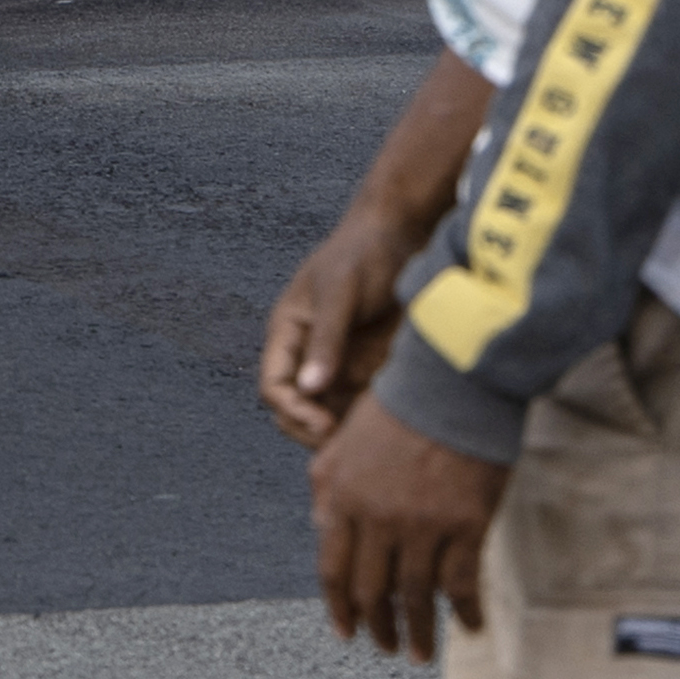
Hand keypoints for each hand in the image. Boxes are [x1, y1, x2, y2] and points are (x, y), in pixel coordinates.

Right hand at [264, 52, 492, 447]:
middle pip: (297, 410)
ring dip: (345, 431)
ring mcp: (341, 361)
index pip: (274, 386)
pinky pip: (363, 404)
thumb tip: (308, 389)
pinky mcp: (370, 365)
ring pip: (331, 413)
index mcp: (289, 332)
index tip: (323, 426)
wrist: (405, 232)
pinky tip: (391, 426)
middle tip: (346, 445)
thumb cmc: (364, 254)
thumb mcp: (341, 293)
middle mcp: (310, 353)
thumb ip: (326, 340)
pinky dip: (370, 420)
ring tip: (372, 442)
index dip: (291, 412)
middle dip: (313, 432)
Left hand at [309, 395, 507, 660]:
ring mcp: (420, 522)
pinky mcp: (464, 523)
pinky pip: (460, 582)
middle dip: (378, 627)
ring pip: (414, 595)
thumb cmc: (398, 406)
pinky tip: (468, 627)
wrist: (450, 381)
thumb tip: (320, 530)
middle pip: (371, 589)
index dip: (338, 605)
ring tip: (421, 654)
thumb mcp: (344, 440)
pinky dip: (463, 611)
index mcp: (341, 494)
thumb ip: (328, 486)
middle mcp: (376, 515)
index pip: (332, 567)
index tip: (345, 631)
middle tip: (387, 648)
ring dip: (418, 631)